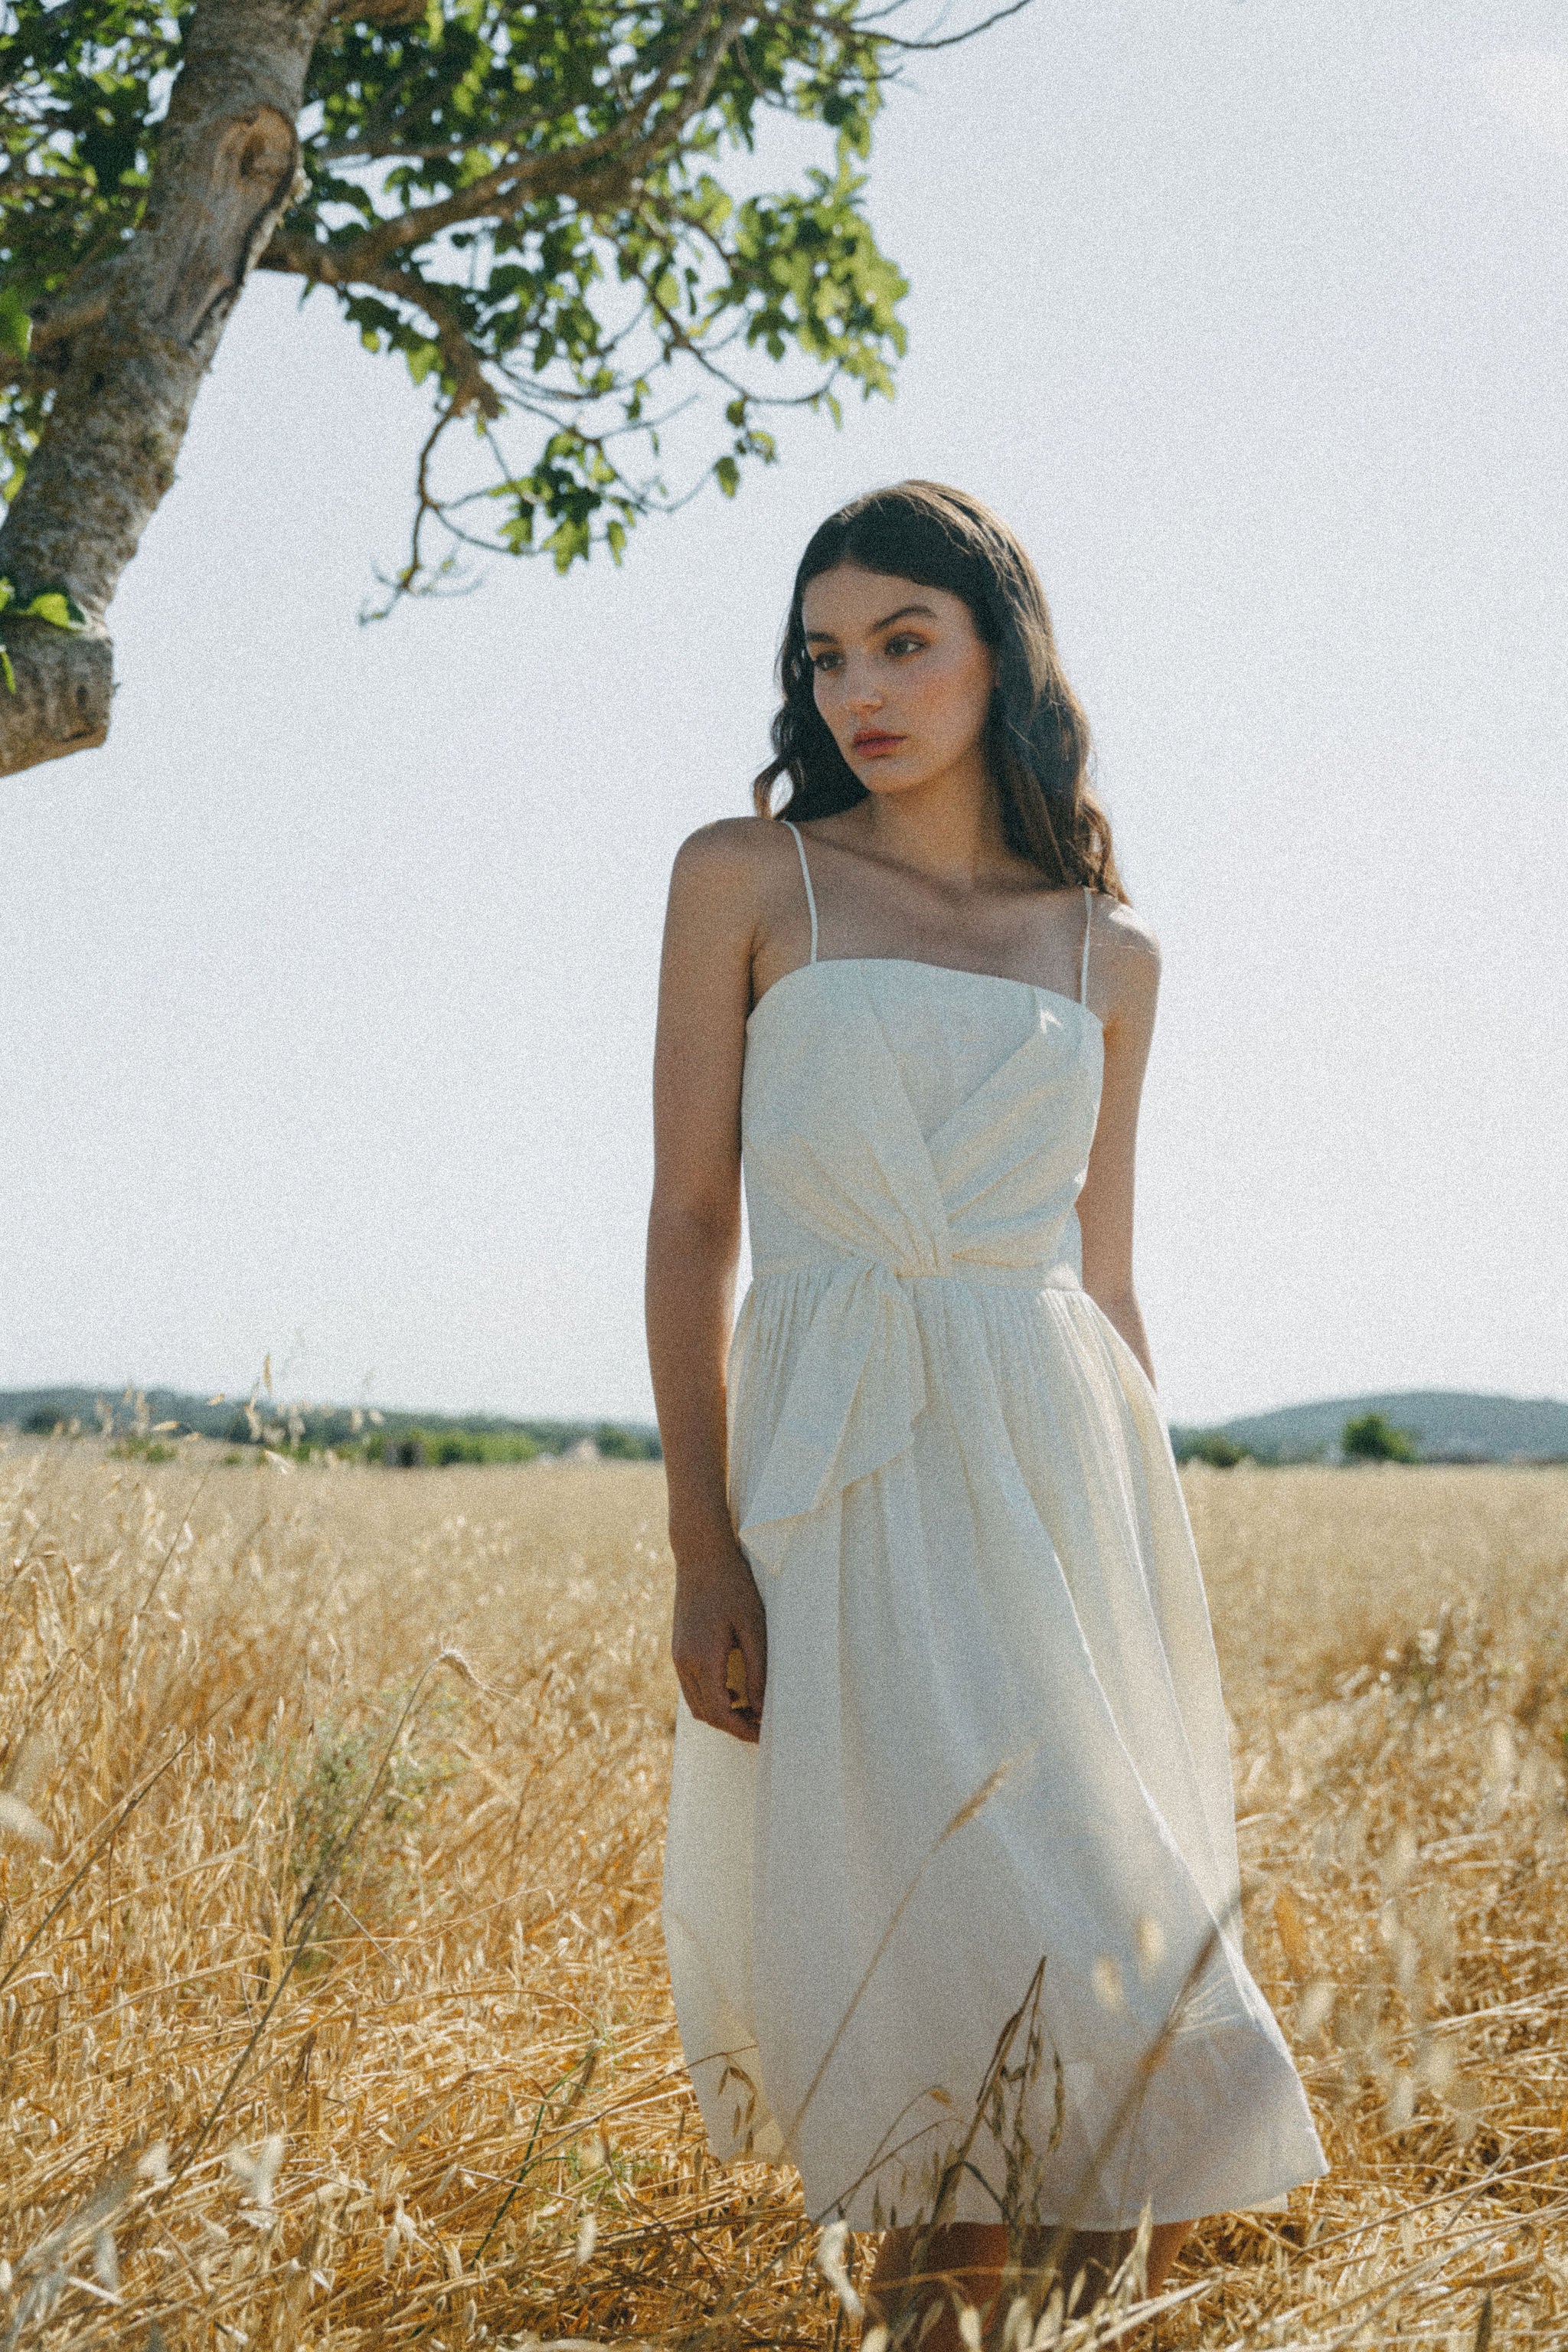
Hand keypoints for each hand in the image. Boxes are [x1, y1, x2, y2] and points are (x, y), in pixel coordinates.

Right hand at [671, 1541, 767, 1743]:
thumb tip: (760, 1707)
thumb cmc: (733, 1587)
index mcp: (703, 1658)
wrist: (701, 1556)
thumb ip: (757, 1670)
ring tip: (751, 1711)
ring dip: (721, 1714)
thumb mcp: (754, 1627)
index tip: (764, 1735)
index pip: (720, 1712)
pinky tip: (734, 1690)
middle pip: (706, 1714)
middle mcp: (685, 1662)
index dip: (742, 1729)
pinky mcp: (679, 1649)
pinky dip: (711, 1698)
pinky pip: (691, 1687)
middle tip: (762, 1727)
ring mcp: (678, 1656)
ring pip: (696, 1704)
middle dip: (733, 1726)